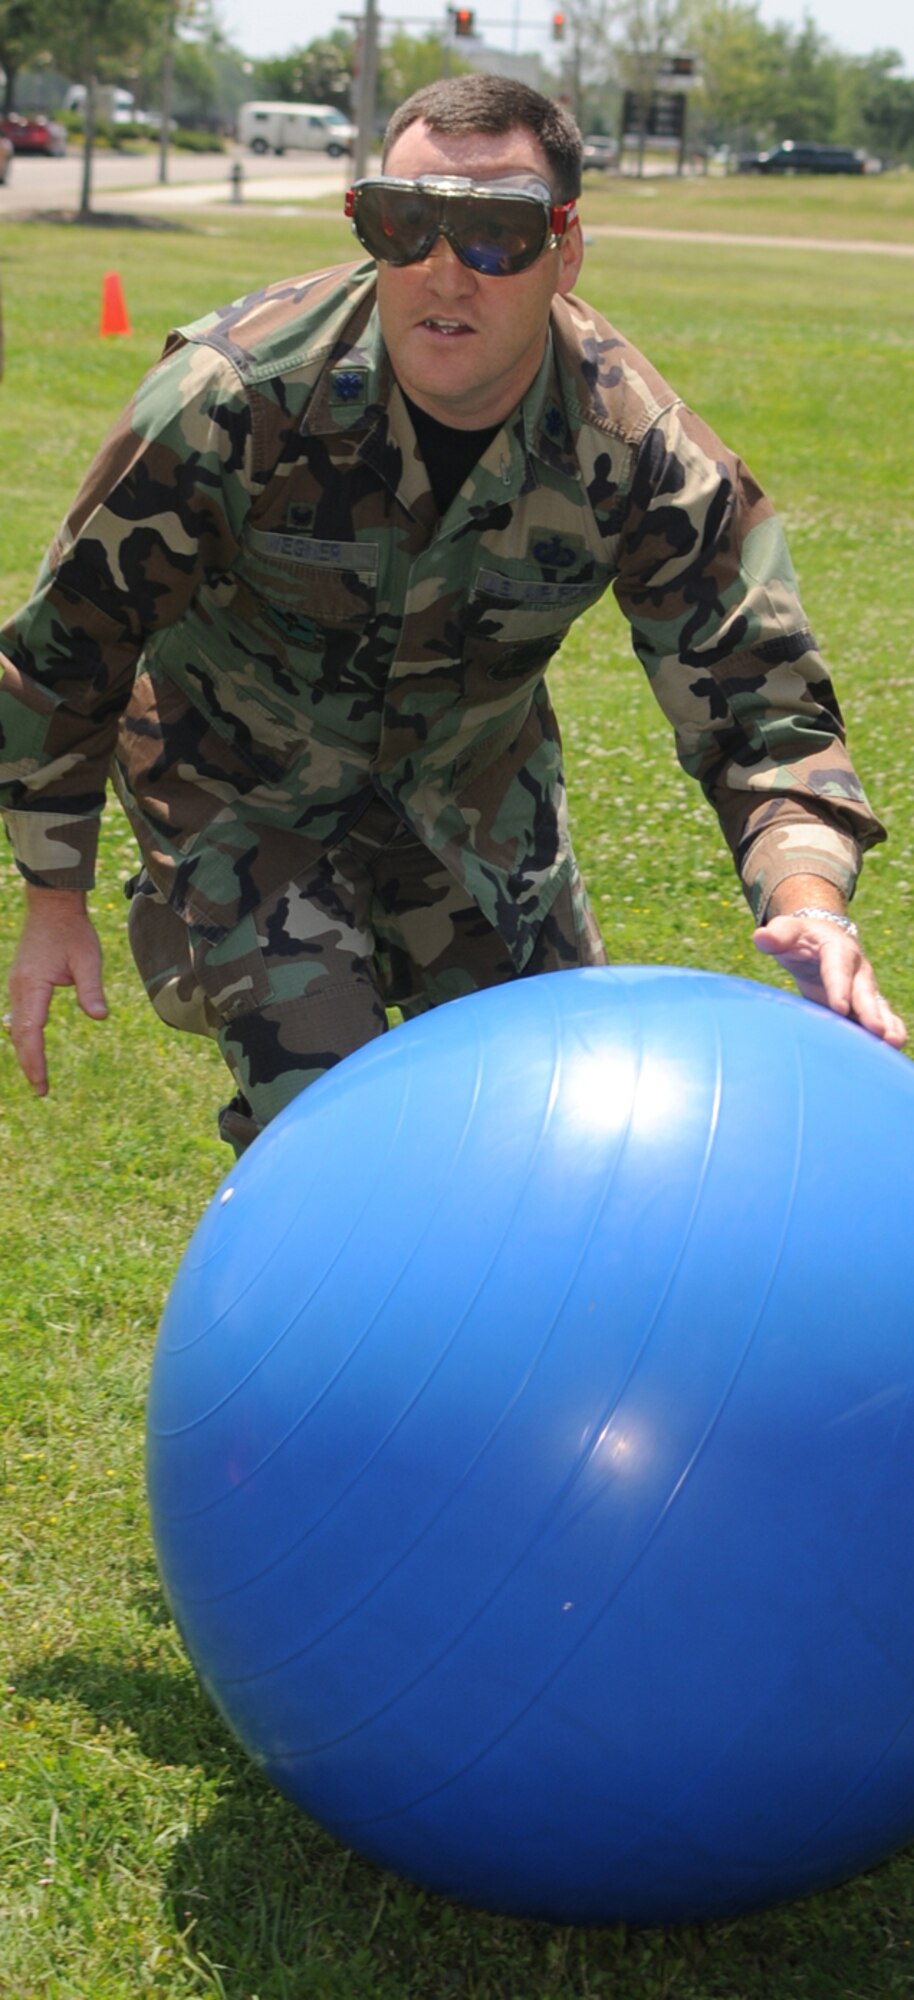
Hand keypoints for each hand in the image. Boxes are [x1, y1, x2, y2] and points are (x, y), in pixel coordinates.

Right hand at [5, 888, 107, 1094]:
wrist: (52, 906)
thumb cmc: (73, 931)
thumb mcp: (88, 959)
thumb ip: (91, 989)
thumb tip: (100, 1017)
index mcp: (33, 985)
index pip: (31, 1033)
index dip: (35, 1061)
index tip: (42, 1085)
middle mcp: (19, 988)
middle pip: (20, 1035)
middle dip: (29, 1064)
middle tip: (42, 1090)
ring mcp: (17, 985)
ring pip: (17, 1026)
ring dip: (25, 1051)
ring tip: (37, 1074)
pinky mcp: (22, 982)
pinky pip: (19, 1015)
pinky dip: (24, 1034)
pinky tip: (29, 1044)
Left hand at [753, 911, 905, 1047]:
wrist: (821, 939)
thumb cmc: (801, 938)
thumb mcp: (789, 931)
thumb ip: (777, 935)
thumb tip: (760, 937)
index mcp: (837, 949)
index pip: (839, 967)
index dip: (840, 987)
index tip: (839, 1008)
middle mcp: (857, 969)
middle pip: (864, 990)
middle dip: (870, 1011)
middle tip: (876, 1030)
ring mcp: (864, 988)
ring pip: (878, 1005)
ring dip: (886, 1023)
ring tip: (892, 1042)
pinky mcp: (864, 1005)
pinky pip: (881, 1017)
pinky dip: (889, 1030)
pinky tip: (891, 1049)